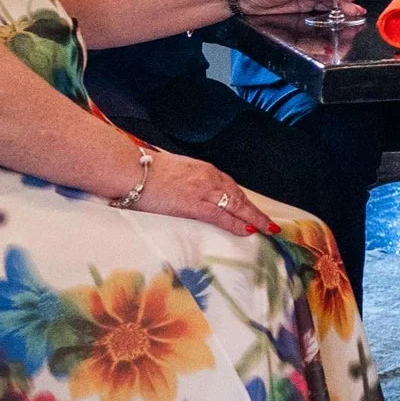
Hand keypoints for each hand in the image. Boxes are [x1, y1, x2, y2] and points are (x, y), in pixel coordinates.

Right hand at [126, 148, 277, 237]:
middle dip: (254, 211)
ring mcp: (202, 191)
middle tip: (269, 224)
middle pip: (238, 196)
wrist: (130, 171)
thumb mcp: (174, 171)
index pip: (230, 187)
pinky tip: (246, 230)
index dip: (243, 200)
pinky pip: (220, 216)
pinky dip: (235, 223)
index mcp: (203, 169)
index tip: (252, 209)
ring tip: (265, 229)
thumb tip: (187, 191)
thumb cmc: (145, 171)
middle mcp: (208, 178)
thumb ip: (187, 180)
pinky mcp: (193, 204)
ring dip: (252, 218)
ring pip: (235, 206)